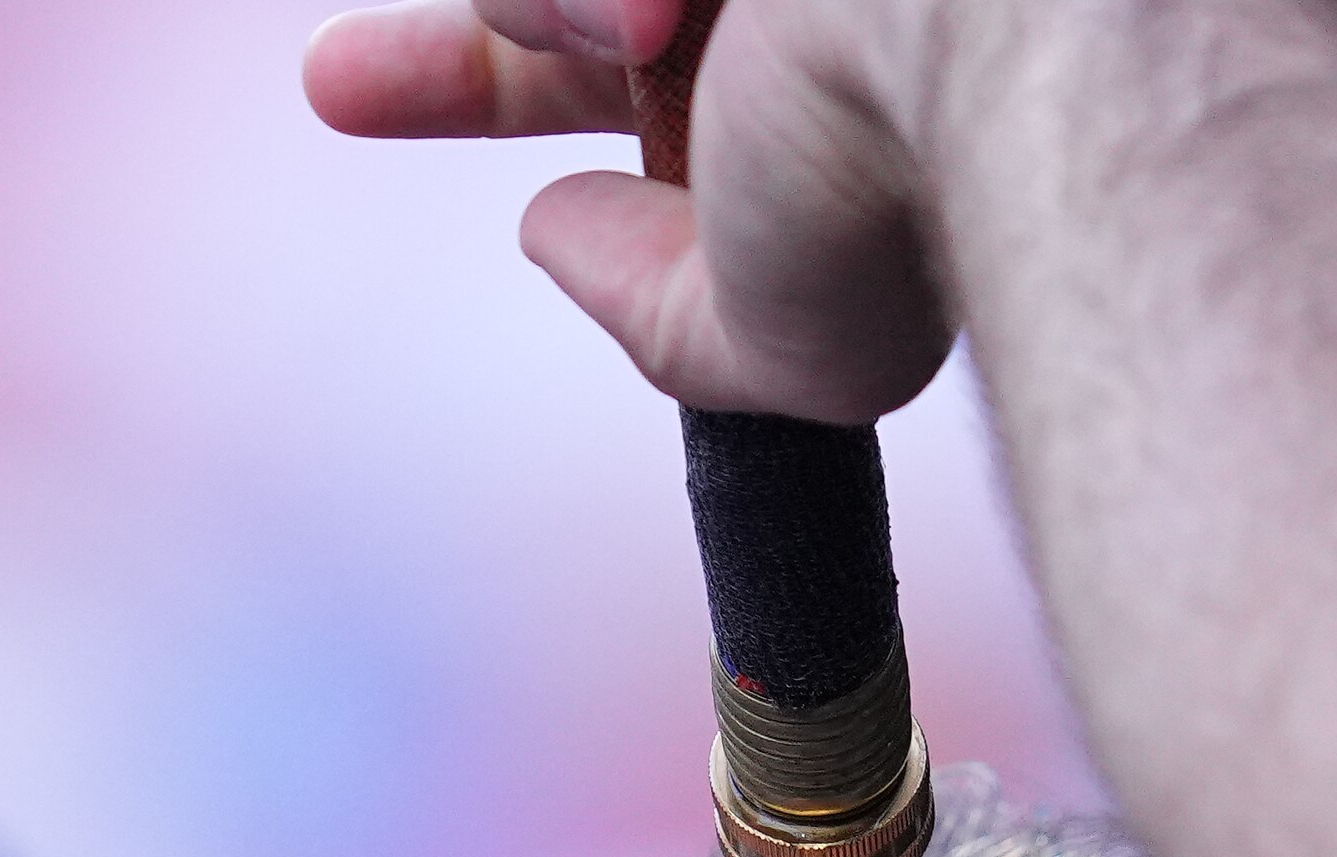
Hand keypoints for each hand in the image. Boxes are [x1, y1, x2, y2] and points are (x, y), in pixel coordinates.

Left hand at [302, 0, 962, 423]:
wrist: (994, 37)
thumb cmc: (895, 205)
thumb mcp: (790, 342)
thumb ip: (675, 313)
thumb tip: (557, 234)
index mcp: (816, 83)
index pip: (615, 66)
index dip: (485, 80)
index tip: (359, 95)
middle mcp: (791, 3)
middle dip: (456, 51)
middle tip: (341, 85)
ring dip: (558, 8)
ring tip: (647, 34)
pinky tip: (656, 7)